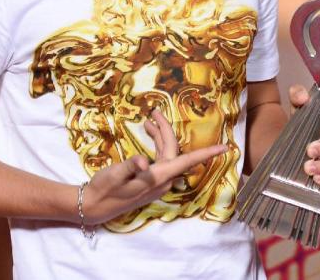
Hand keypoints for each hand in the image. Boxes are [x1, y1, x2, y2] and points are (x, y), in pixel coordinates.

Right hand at [80, 109, 226, 223]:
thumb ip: (129, 167)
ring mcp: (157, 182)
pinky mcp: (150, 182)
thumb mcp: (114, 175)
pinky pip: (161, 160)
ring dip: (160, 137)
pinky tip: (148, 137)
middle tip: (153, 113)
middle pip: (172, 151)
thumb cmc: (104, 189)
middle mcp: (162, 180)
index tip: (225, 147)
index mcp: (157, 177)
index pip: (187, 161)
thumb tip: (143, 161)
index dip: (207, 154)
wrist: (94, 207)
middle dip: (166, 130)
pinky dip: (156, 146)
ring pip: (166, 155)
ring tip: (148, 121)